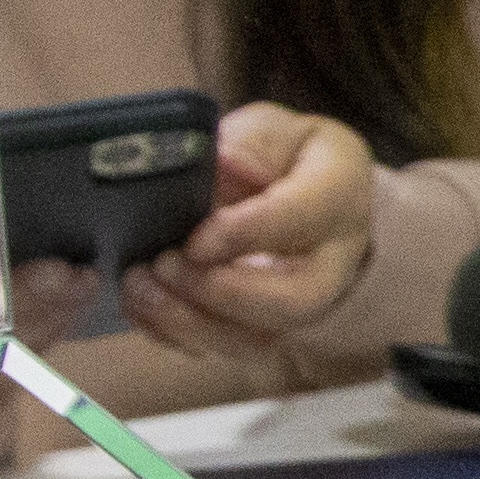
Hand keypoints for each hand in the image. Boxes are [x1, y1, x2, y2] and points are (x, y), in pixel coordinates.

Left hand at [120, 103, 372, 350]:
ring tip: (141, 286)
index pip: (300, 219)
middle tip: (166, 265)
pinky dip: (177, 334)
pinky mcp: (266, 327)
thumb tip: (219, 161)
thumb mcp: (278, 129)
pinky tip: (143, 304)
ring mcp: (299, 303)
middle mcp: (331, 262)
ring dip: (191, 321)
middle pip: (293, 302)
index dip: (245, 233)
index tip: (195, 238)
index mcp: (338, 196)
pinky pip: (226, 349)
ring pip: (257, 339)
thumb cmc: (290, 160)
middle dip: (221, 292)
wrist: (315, 199)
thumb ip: (251, 142)